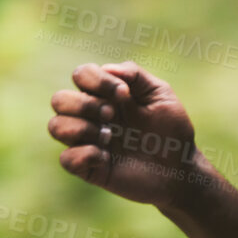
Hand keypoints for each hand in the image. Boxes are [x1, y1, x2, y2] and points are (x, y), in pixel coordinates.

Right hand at [47, 61, 199, 208]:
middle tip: (112, 116)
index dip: (97, 80)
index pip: (81, 74)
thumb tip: (107, 68)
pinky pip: (66, 159)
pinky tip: (106, 158)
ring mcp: (88, 143)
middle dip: (85, 104)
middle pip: (59, 99)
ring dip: (81, 128)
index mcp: (105, 96)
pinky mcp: (90, 168)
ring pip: (55, 127)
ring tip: (109, 137)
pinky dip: (84, 155)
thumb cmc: (172, 131)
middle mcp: (91, 117)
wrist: (181, 169)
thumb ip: (135, 74)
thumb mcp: (161, 95)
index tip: (125, 94)